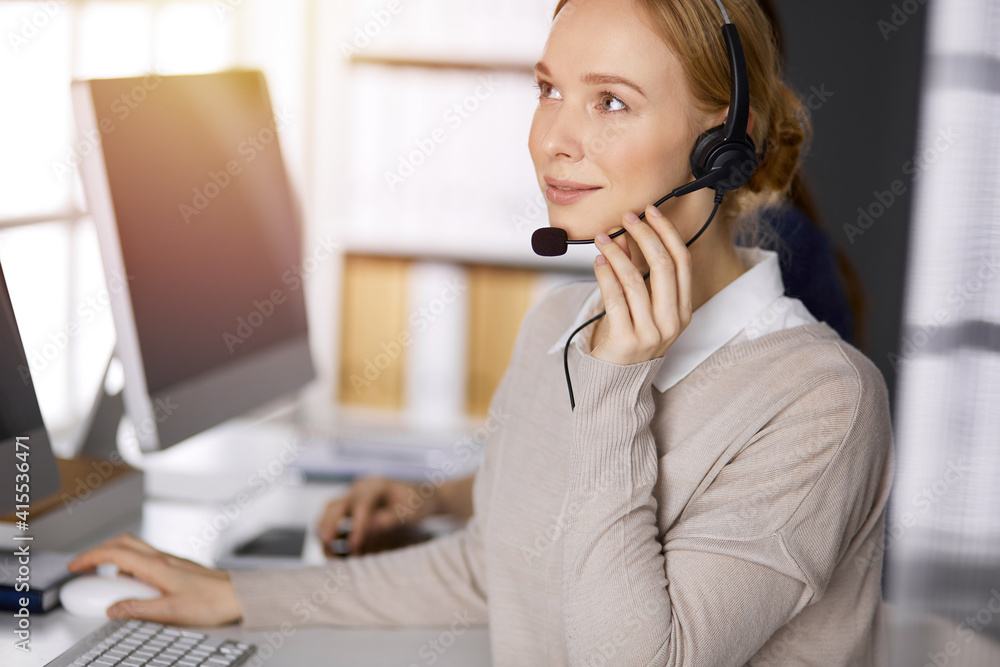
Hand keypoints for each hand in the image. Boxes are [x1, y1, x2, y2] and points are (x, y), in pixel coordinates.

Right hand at [66, 533, 241, 626]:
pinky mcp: (178, 567)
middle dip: (99, 551)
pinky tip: (135, 587)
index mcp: (157, 566)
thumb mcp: (170, 612)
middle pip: (124, 543)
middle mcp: (164, 559)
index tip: (75, 566)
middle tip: (85, 567)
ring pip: (136, 550)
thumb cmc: (212, 601)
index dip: (91, 557)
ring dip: (116, 558)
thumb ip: (138, 610)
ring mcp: (172, 561)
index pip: (115, 553)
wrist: (239, 596)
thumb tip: (113, 609)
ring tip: (107, 581)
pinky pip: (148, 560)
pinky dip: (133, 567)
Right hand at [316, 475, 437, 555]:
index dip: (357, 526)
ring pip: (329, 509)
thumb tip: (370, 529)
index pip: (362, 505)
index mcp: (377, 486)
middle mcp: (361, 488)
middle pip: (336, 504)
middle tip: (327, 545)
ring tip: (327, 550)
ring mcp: (353, 495)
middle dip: (329, 525)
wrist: (419, 496)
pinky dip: (328, 531)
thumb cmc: (417, 504)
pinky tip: (331, 549)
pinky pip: (332, 516)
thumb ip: (390, 519)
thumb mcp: (411, 512)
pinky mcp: (350, 505)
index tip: (354, 546)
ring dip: (323, 529)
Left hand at [590, 204, 692, 365]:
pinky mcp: (626, 340)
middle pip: (663, 265)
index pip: (682, 261)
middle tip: (627, 217)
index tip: (651, 212)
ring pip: (635, 280)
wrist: (619, 379)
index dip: (667, 232)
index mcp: (683, 310)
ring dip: (617, 252)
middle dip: (645, 235)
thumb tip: (625, 234)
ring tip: (603, 238)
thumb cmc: (631, 336)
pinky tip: (598, 261)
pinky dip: (605, 274)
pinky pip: (614, 298)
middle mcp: (672, 321)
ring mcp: (651, 333)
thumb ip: (639, 272)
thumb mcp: (644, 306)